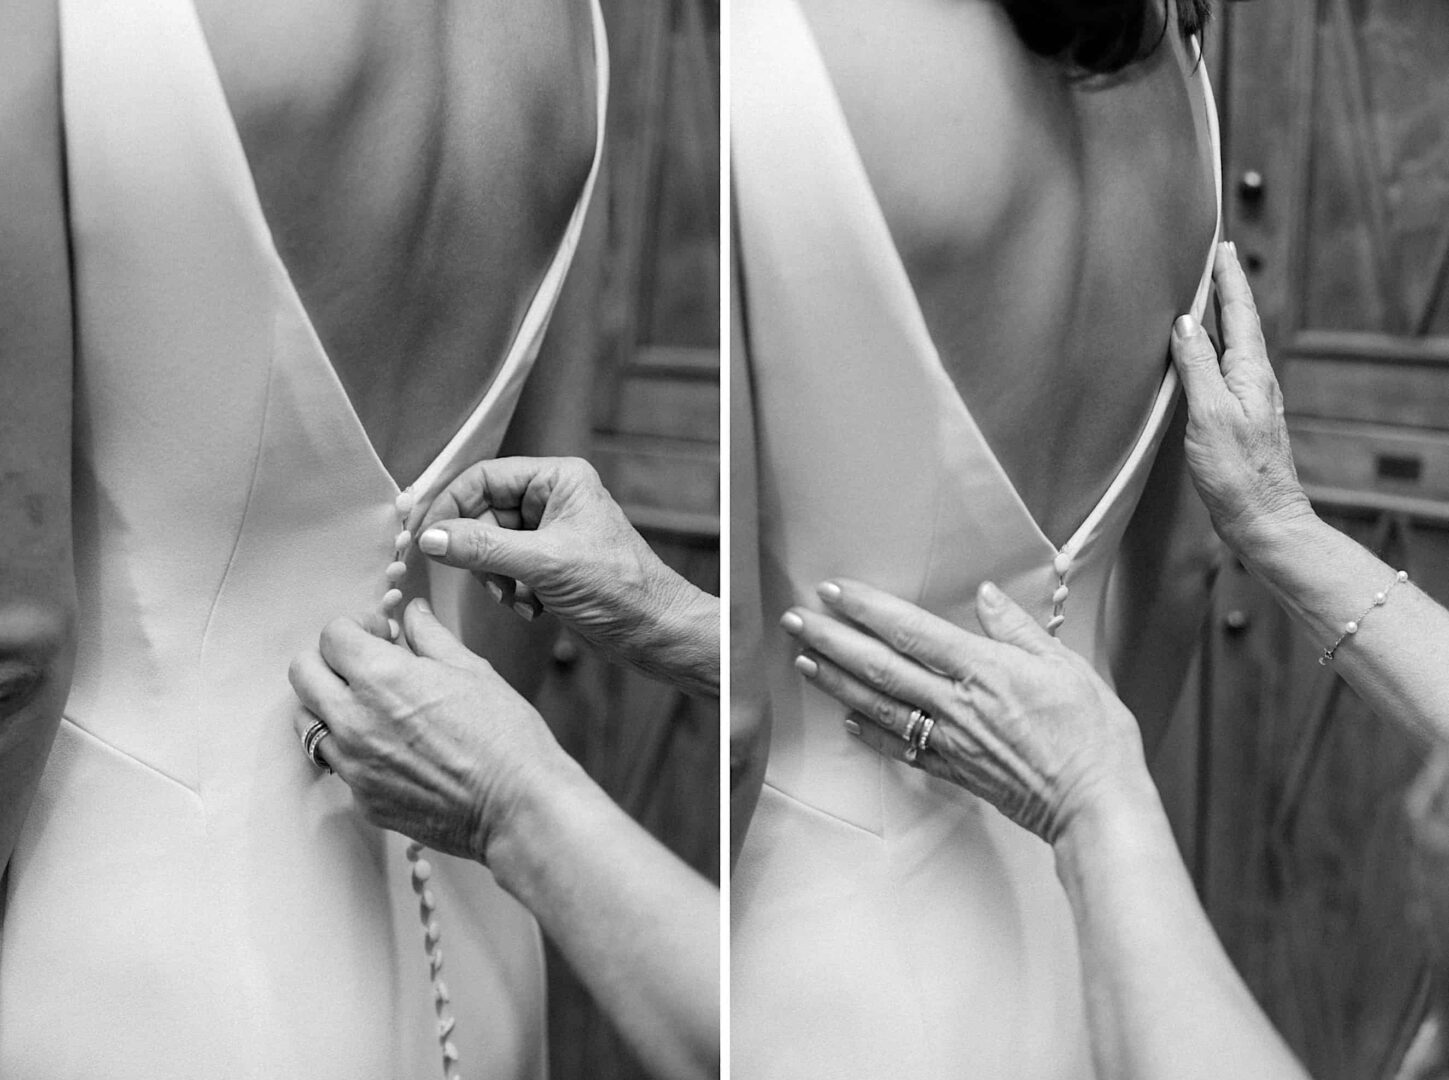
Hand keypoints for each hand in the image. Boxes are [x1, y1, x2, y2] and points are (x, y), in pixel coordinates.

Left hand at [287, 599, 568, 862]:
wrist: (517, 806)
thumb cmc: (504, 736)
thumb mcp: (472, 670)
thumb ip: (430, 635)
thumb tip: (412, 612)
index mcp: (381, 676)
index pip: (332, 635)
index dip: (358, 626)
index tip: (381, 634)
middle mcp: (354, 719)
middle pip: (302, 672)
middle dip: (330, 659)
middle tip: (364, 664)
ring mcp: (352, 764)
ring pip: (306, 720)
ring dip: (329, 703)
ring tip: (370, 706)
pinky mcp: (361, 798)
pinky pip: (336, 762)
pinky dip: (351, 747)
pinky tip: (389, 745)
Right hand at [417, 457, 717, 693]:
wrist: (654, 632)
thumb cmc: (619, 588)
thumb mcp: (543, 564)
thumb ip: (483, 548)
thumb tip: (431, 538)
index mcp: (558, 478)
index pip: (484, 477)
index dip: (449, 505)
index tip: (422, 534)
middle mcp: (553, 499)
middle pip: (483, 514)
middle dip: (480, 552)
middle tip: (483, 578)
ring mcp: (550, 533)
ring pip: (490, 546)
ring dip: (496, 578)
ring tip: (519, 597)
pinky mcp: (549, 564)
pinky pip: (506, 570)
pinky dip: (511, 592)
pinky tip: (533, 608)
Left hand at [781, 579, 1149, 844]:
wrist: (1096, 805)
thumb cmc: (1092, 735)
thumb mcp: (1065, 665)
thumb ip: (1018, 629)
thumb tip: (987, 595)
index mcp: (983, 670)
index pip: (911, 630)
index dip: (868, 609)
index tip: (834, 591)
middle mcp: (957, 704)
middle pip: (880, 666)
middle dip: (832, 640)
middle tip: (795, 620)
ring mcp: (951, 741)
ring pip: (880, 706)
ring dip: (837, 682)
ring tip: (803, 661)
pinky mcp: (955, 771)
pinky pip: (902, 750)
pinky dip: (869, 734)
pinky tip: (845, 719)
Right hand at [1170, 242, 1315, 554]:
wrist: (1262, 519)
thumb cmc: (1237, 473)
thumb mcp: (1210, 413)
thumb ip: (1197, 365)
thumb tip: (1185, 322)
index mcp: (1250, 371)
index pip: (1238, 310)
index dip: (1227, 276)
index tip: (1218, 244)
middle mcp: (1253, 379)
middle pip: (1237, 322)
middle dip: (1224, 288)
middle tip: (1210, 258)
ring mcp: (1246, 399)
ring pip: (1230, 345)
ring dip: (1216, 317)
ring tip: (1201, 294)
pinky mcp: (1235, 419)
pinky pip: (1220, 370)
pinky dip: (1208, 350)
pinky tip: (1196, 355)